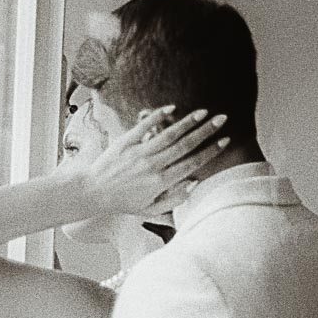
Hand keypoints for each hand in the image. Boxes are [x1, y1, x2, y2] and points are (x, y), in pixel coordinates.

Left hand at [82, 106, 228, 217]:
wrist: (92, 192)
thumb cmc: (122, 203)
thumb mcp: (150, 210)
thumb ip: (174, 199)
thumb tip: (194, 182)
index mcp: (161, 181)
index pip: (192, 163)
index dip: (210, 151)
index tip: (225, 141)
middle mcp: (153, 164)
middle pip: (185, 145)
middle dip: (206, 131)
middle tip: (222, 119)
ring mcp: (139, 151)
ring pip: (168, 133)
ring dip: (188, 121)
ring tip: (204, 112)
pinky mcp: (126, 141)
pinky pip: (144, 126)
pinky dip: (158, 116)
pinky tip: (171, 107)